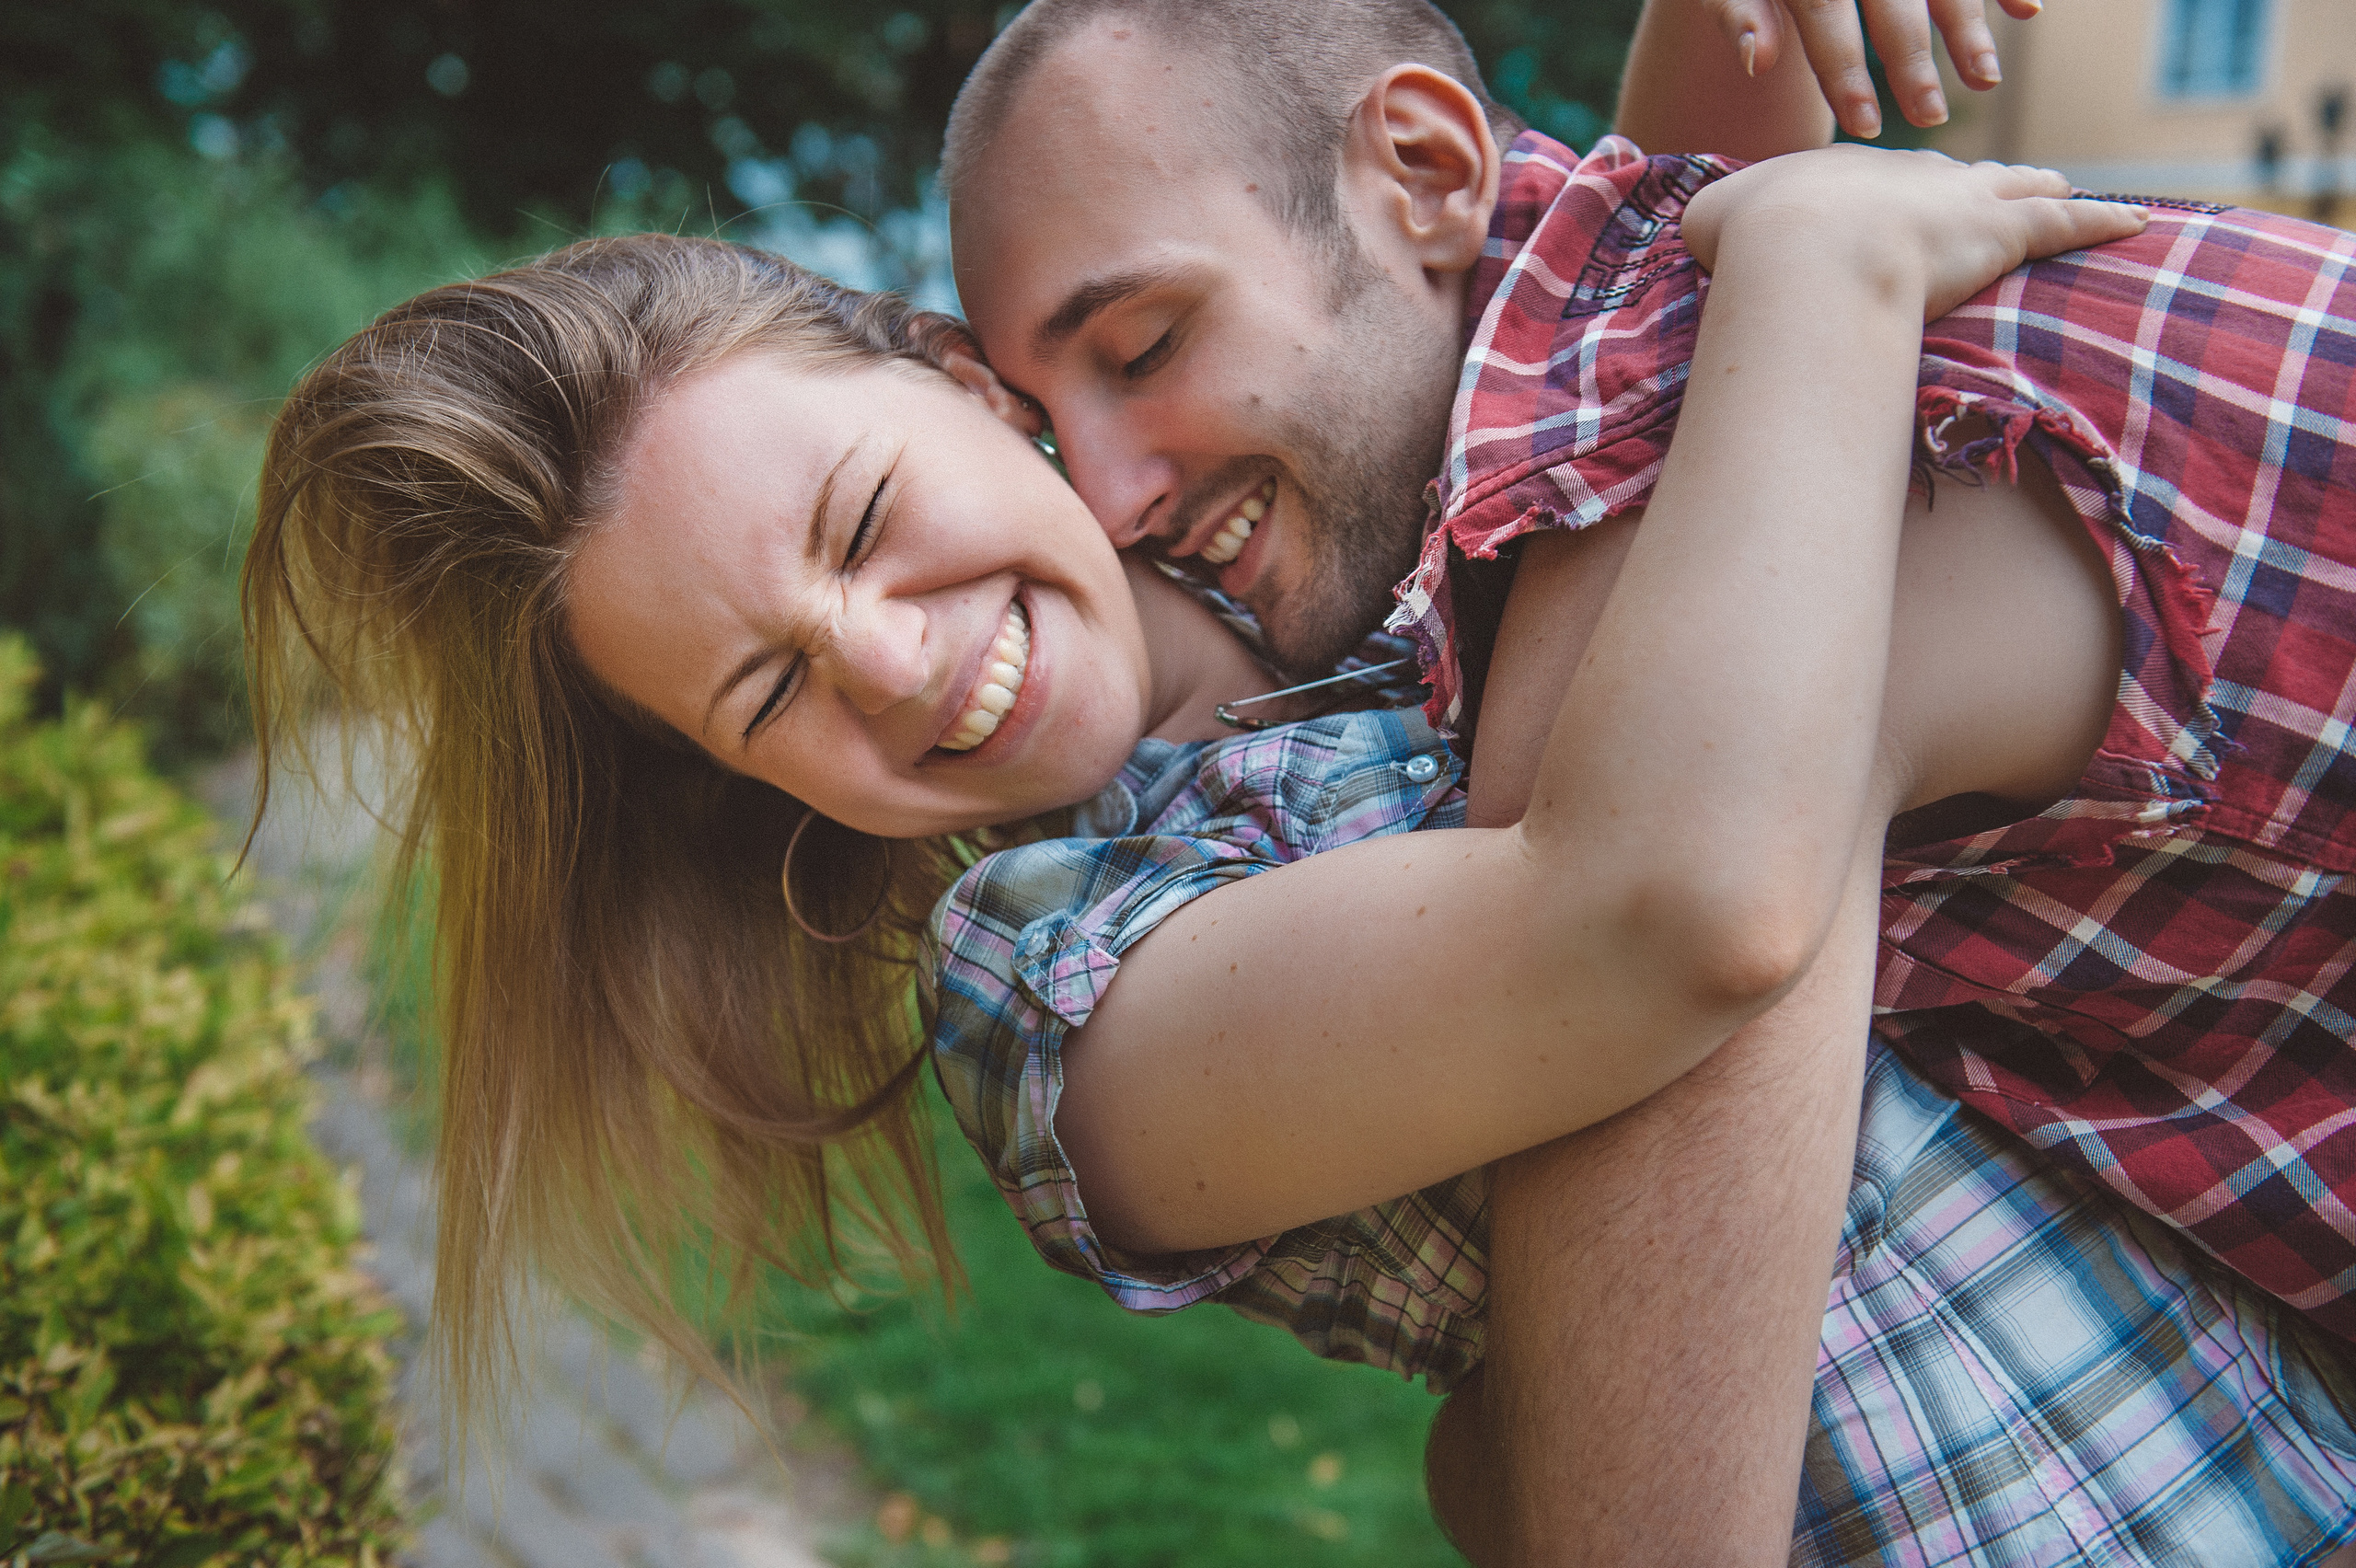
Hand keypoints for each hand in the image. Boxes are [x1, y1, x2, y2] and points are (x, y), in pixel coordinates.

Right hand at [1682, 147, 2149, 319]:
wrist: (1804, 248)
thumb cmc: (1754, 237)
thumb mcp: (1714, 219)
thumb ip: (1716, 222)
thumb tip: (1695, 230)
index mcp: (1847, 171)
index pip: (1881, 177)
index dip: (1890, 195)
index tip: (1893, 208)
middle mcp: (1913, 172)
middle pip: (1956, 172)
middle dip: (1976, 181)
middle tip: (1992, 189)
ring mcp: (1964, 197)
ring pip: (2019, 185)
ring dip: (2043, 190)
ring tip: (2066, 190)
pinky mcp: (2006, 229)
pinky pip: (2069, 223)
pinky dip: (2102, 223)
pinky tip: (2134, 225)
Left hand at [1702, 0, 2041, 138]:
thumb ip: (1740, 16)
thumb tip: (1757, 62)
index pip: (1825, 15)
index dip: (1843, 72)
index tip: (1865, 126)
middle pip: (1891, 2)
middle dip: (1911, 62)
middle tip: (1928, 119)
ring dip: (1967, 29)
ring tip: (1985, 83)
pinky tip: (2027, 13)